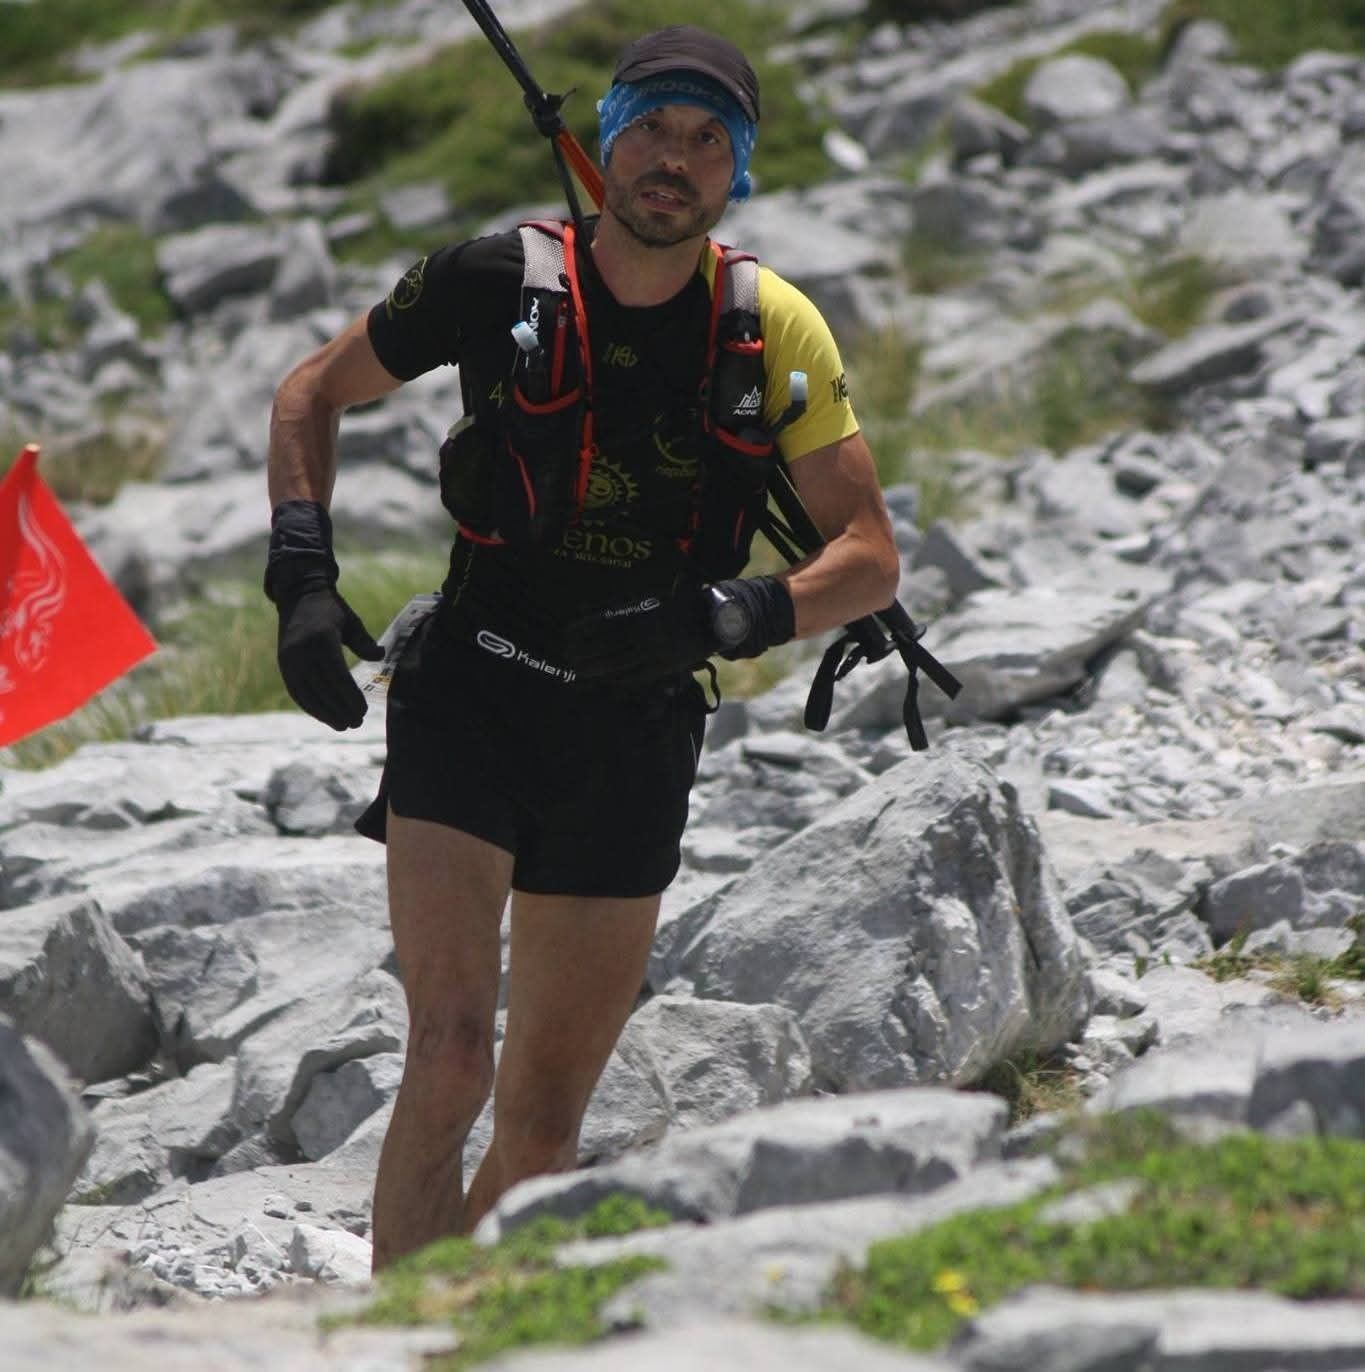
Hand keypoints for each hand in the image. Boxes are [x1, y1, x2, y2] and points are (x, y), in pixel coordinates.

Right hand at [276, 581, 383, 728]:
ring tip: (342, 725)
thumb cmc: (331, 609)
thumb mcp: (351, 621)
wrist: (298, 596)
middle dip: (340, 710)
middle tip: (357, 723)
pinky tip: (323, 716)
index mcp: (322, 639)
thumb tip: (380, 656)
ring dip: (325, 713)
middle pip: (323, 689)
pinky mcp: (283, 664)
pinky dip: (309, 706)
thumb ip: (364, 641)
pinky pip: (296, 691)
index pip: (338, 677)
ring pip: (308, 694)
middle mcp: (302, 651)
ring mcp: (290, 659)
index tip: (364, 711)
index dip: (350, 697)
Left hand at [563, 588, 712, 686]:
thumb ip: (624, 607)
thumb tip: (591, 608)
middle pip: (607, 644)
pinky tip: (606, 681)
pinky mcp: (663, 666)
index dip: (584, 628)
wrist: (710, 620)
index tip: (567, 633)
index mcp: (641, 613)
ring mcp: (653, 651)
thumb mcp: (649, 602)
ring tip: (579, 671)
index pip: (605, 621)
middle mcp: (644, 633)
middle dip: (585, 651)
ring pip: (618, 662)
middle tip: (568, 656)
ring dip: (596, 668)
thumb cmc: (676, 607)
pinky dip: (619, 679)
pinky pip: (636, 675)